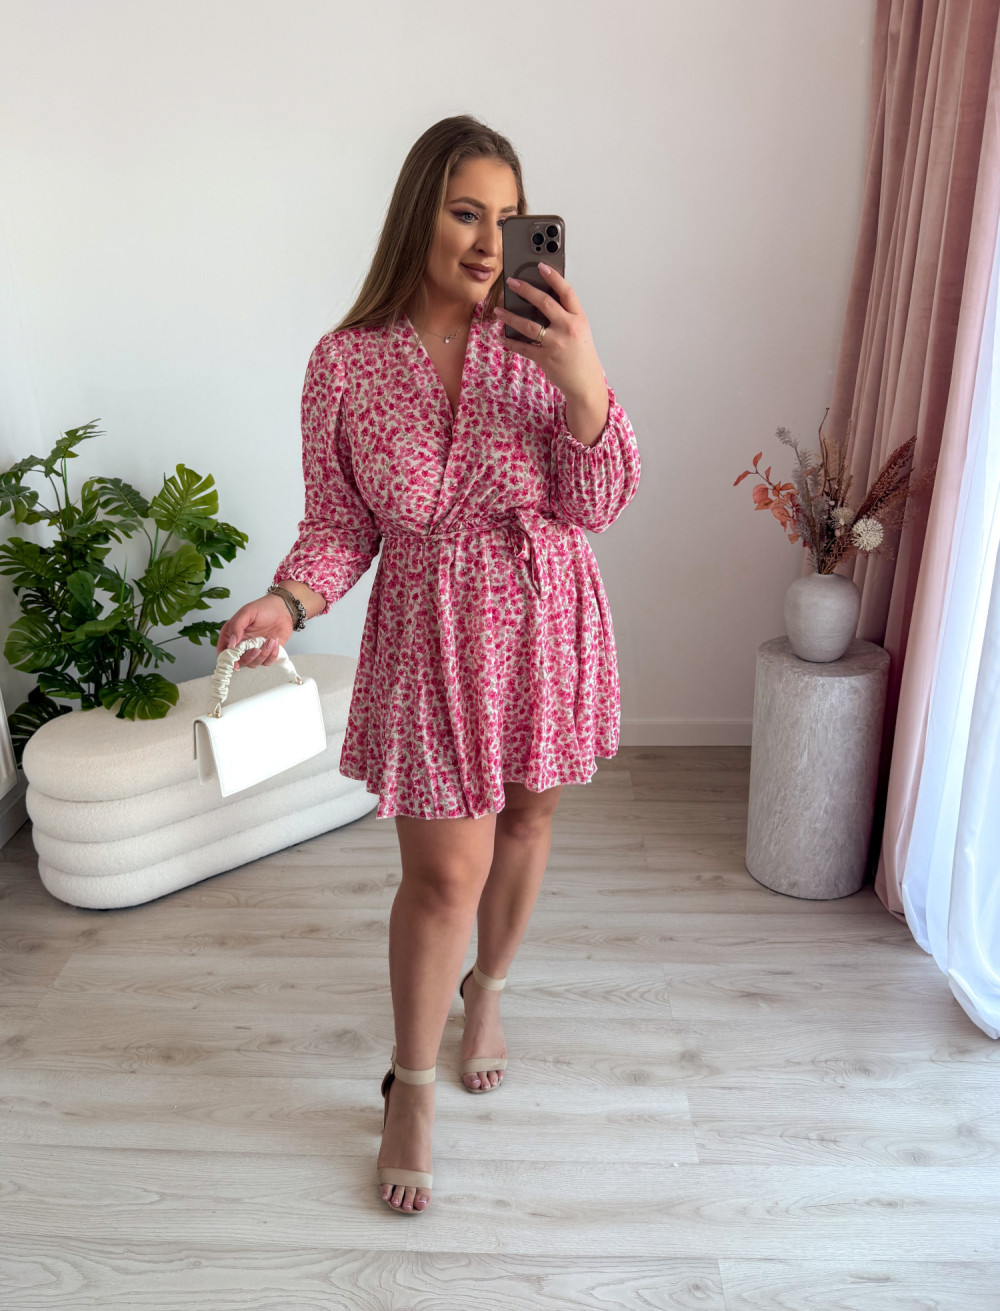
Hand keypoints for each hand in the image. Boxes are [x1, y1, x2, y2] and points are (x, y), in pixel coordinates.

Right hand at [216, 595, 293, 670]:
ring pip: (253, 664)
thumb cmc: (263, 608)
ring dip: (263, 655)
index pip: (224, 652)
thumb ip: (236, 627)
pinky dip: (272, 655)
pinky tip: (275, 643)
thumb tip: (231, 644)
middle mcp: (242, 645)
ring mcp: (254, 650)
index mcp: (232, 635)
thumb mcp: (246, 612)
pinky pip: (267, 662)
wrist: (282, 609)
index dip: (228, 659)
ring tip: (270, 641)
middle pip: (239, 661)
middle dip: (248, 658)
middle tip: (257, 649)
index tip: (235, 660)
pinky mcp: (267, 653)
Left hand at [493, 262, 606, 403]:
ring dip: (510, 317)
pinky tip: (502, 337)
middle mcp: (568, 328)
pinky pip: (523, 347)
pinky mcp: (545, 358)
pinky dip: (511, 342)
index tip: (541, 266)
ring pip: (528, 325)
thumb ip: (565, 316)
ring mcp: (556, 343)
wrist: (585, 383)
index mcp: (578, 318)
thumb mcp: (580, 331)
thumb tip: (542, 302)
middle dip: (525, 290)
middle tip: (511, 282)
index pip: (566, 292)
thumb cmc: (582, 356)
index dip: (554, 277)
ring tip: (498, 311)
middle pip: (544, 303)